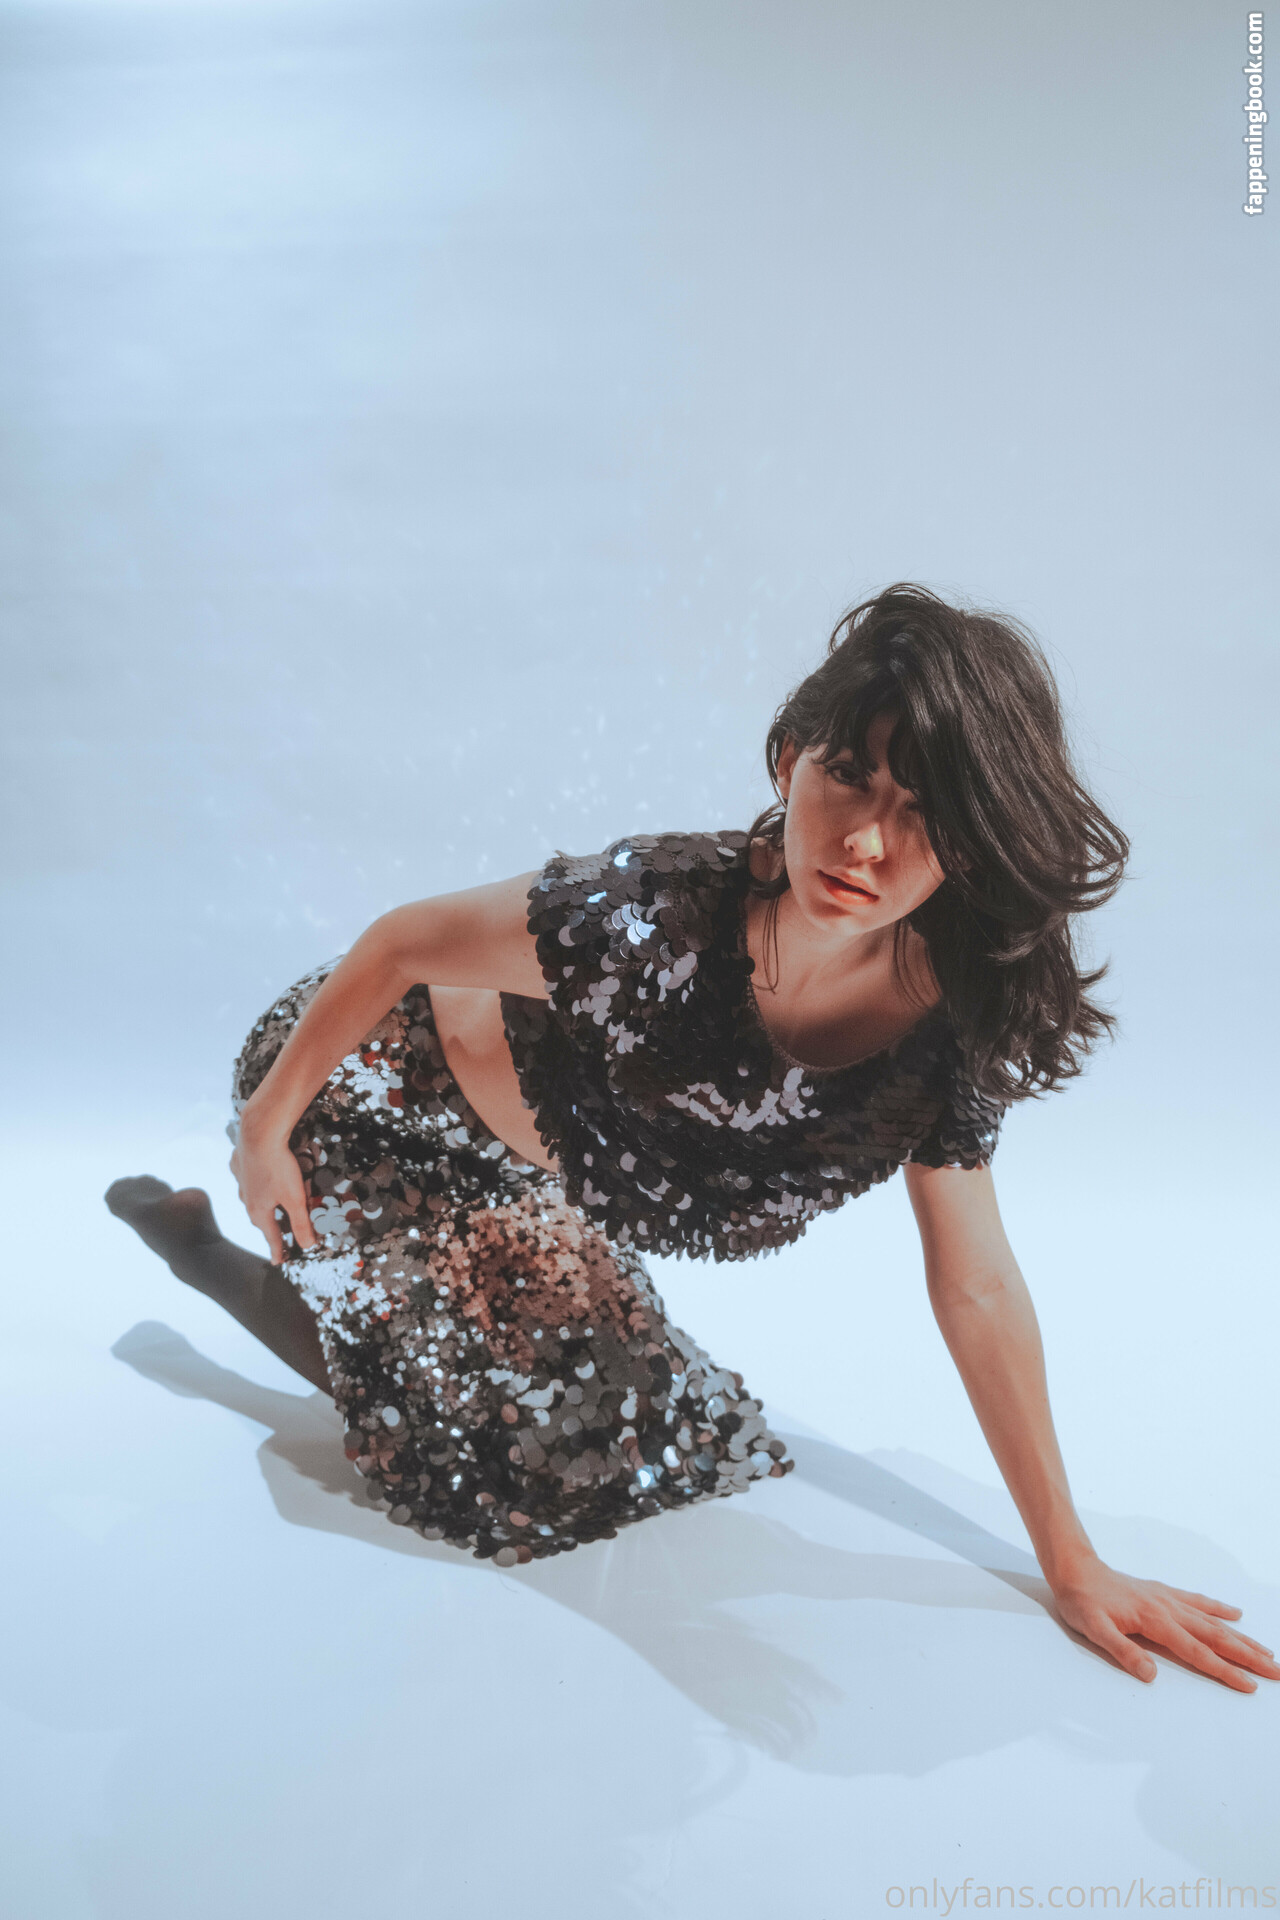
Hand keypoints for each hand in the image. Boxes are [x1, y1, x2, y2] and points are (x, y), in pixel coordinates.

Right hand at [229, 1125, 318, 1265]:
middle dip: (270, 1227)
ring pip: (251, 1198)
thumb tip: (307, 1246)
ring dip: (260, 1205)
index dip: (277, 1250)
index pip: (271, 1236)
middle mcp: (246, 1198)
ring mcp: (240, 1180)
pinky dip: (252, 1181)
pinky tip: (254, 1177)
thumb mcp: (295, 1198)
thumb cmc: (278, 1167)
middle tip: (277, 1236)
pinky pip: (245, 1176)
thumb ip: (300, 1223)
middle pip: (260, 1218)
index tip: (279, 1262)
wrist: (258, 1133)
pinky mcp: (239, 1162)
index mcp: (259, 1210)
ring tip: (267, 1208)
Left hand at [1048, 1556, 1279, 1691]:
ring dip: (1241, 1637)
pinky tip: (1235, 1613)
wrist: (1075, 1570)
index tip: (1250, 1686)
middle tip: (1277, 1672)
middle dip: (1248, 1656)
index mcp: (1156, 1622)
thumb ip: (1123, 1652)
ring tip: (1267, 1651)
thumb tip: (1150, 1674)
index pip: (1198, 1653)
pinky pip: (1198, 1601)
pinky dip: (1219, 1608)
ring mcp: (1168, 1599)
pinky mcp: (1163, 1593)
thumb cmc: (1083, 1602)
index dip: (1225, 1671)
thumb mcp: (1094, 1630)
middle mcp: (1169, 1609)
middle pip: (1216, 1637)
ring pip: (1213, 1622)